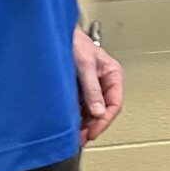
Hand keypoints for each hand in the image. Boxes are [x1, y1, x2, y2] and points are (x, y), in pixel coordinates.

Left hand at [74, 26, 122, 144]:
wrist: (55, 32)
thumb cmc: (73, 41)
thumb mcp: (84, 65)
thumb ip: (92, 89)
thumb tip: (98, 111)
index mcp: (112, 74)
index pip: (115, 104)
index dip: (104, 120)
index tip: (93, 131)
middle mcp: (104, 81)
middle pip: (104, 110)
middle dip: (94, 125)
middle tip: (83, 138)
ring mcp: (92, 86)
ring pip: (93, 111)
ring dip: (85, 124)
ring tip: (76, 136)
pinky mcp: (80, 88)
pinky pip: (82, 107)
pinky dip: (77, 117)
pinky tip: (71, 124)